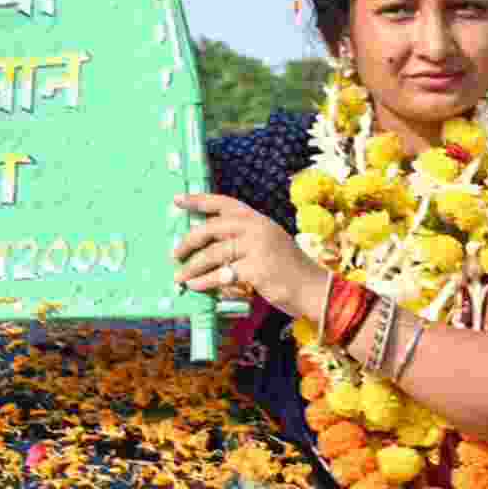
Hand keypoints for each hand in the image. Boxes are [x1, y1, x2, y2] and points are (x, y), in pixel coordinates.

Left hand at [171, 193, 326, 320]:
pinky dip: (205, 281)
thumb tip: (205, 245)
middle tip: (174, 253)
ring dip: (193, 266)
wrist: (313, 288)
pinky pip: (222, 274)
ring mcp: (258, 247)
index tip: (177, 199)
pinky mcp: (257, 269)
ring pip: (214, 254)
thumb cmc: (287, 269)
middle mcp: (257, 228)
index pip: (224, 203)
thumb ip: (242, 239)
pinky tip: (195, 286)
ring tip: (180, 276)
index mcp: (258, 219)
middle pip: (213, 228)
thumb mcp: (267, 243)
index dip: (199, 200)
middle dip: (189, 241)